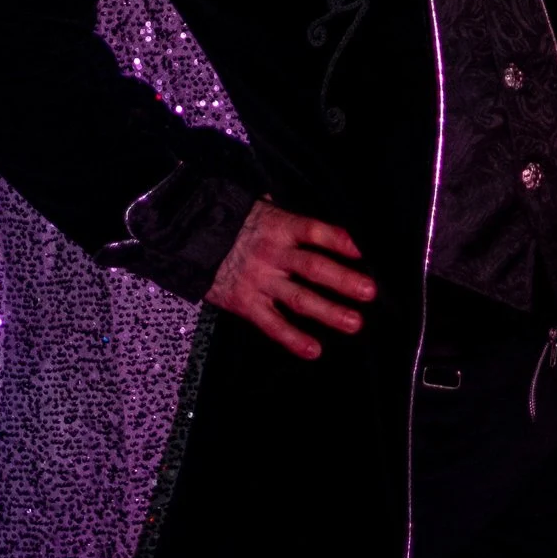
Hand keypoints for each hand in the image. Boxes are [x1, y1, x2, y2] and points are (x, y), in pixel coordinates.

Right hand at [203, 200, 375, 360]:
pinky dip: (293, 339)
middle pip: (314, 268)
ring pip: (299, 298)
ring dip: (329, 311)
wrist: (186, 240)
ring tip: (354, 322)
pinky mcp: (245, 303)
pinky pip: (272, 324)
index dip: (340, 241)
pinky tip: (313, 350)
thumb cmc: (228, 222)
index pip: (315, 232)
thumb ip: (281, 211)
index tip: (364, 251)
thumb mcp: (256, 208)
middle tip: (369, 292)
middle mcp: (273, 254)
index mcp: (279, 226)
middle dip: (344, 281)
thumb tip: (297, 207)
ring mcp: (260, 280)